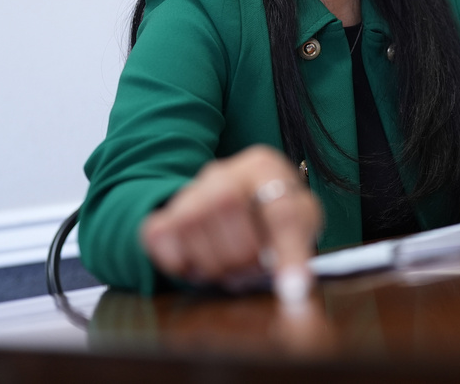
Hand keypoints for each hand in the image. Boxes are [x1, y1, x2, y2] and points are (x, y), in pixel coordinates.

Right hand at [141, 145, 322, 302]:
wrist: (237, 208)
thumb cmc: (272, 215)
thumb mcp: (300, 223)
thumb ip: (298, 250)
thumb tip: (294, 289)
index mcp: (265, 167)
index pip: (280, 210)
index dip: (288, 253)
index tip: (293, 291)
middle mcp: (223, 171)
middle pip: (228, 203)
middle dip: (243, 254)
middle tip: (253, 273)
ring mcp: (190, 190)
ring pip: (191, 219)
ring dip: (214, 263)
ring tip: (231, 272)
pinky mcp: (165, 213)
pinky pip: (159, 234)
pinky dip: (176, 260)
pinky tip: (199, 269)